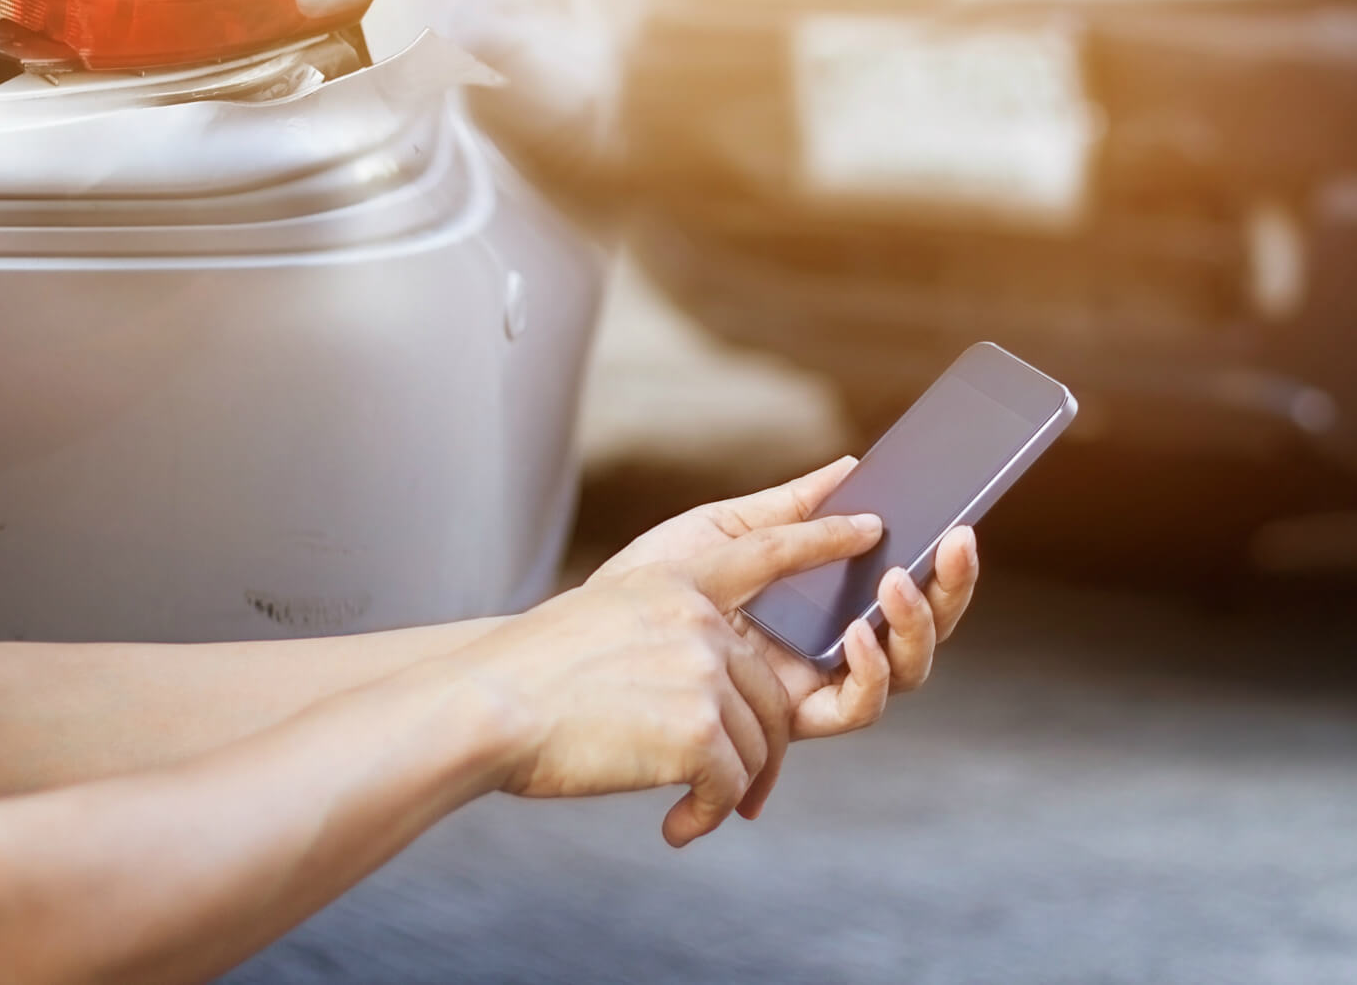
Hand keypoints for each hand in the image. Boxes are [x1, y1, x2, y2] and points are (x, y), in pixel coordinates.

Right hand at [460, 512, 882, 845]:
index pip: (769, 550)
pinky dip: (707, 815)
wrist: (486, 708)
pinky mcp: (698, 730)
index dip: (824, 539)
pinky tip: (676, 828)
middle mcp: (699, 618)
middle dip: (754, 748)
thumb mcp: (607, 614)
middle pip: (768, 692)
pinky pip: (732, 785)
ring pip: (758, 744)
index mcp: (676, 581)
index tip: (870, 528)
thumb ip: (671, 624)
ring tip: (687, 809)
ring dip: (727, 788)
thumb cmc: (531, 677)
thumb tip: (722, 670)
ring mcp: (702, 672)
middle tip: (729, 789)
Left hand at [590, 457, 980, 748]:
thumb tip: (856, 465)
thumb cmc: (646, 586)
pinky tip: (856, 632)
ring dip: (916, 626)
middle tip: (958, 539)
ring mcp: (816, 683)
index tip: (963, 520)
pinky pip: (854, 706)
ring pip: (904, 671)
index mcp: (824, 595)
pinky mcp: (791, 718)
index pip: (903, 582)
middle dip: (952, 589)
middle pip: (920, 630)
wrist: (585, 639)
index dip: (945, 562)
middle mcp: (831, 645)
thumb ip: (793, 509)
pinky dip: (870, 671)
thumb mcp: (723, 531)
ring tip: (900, 581)